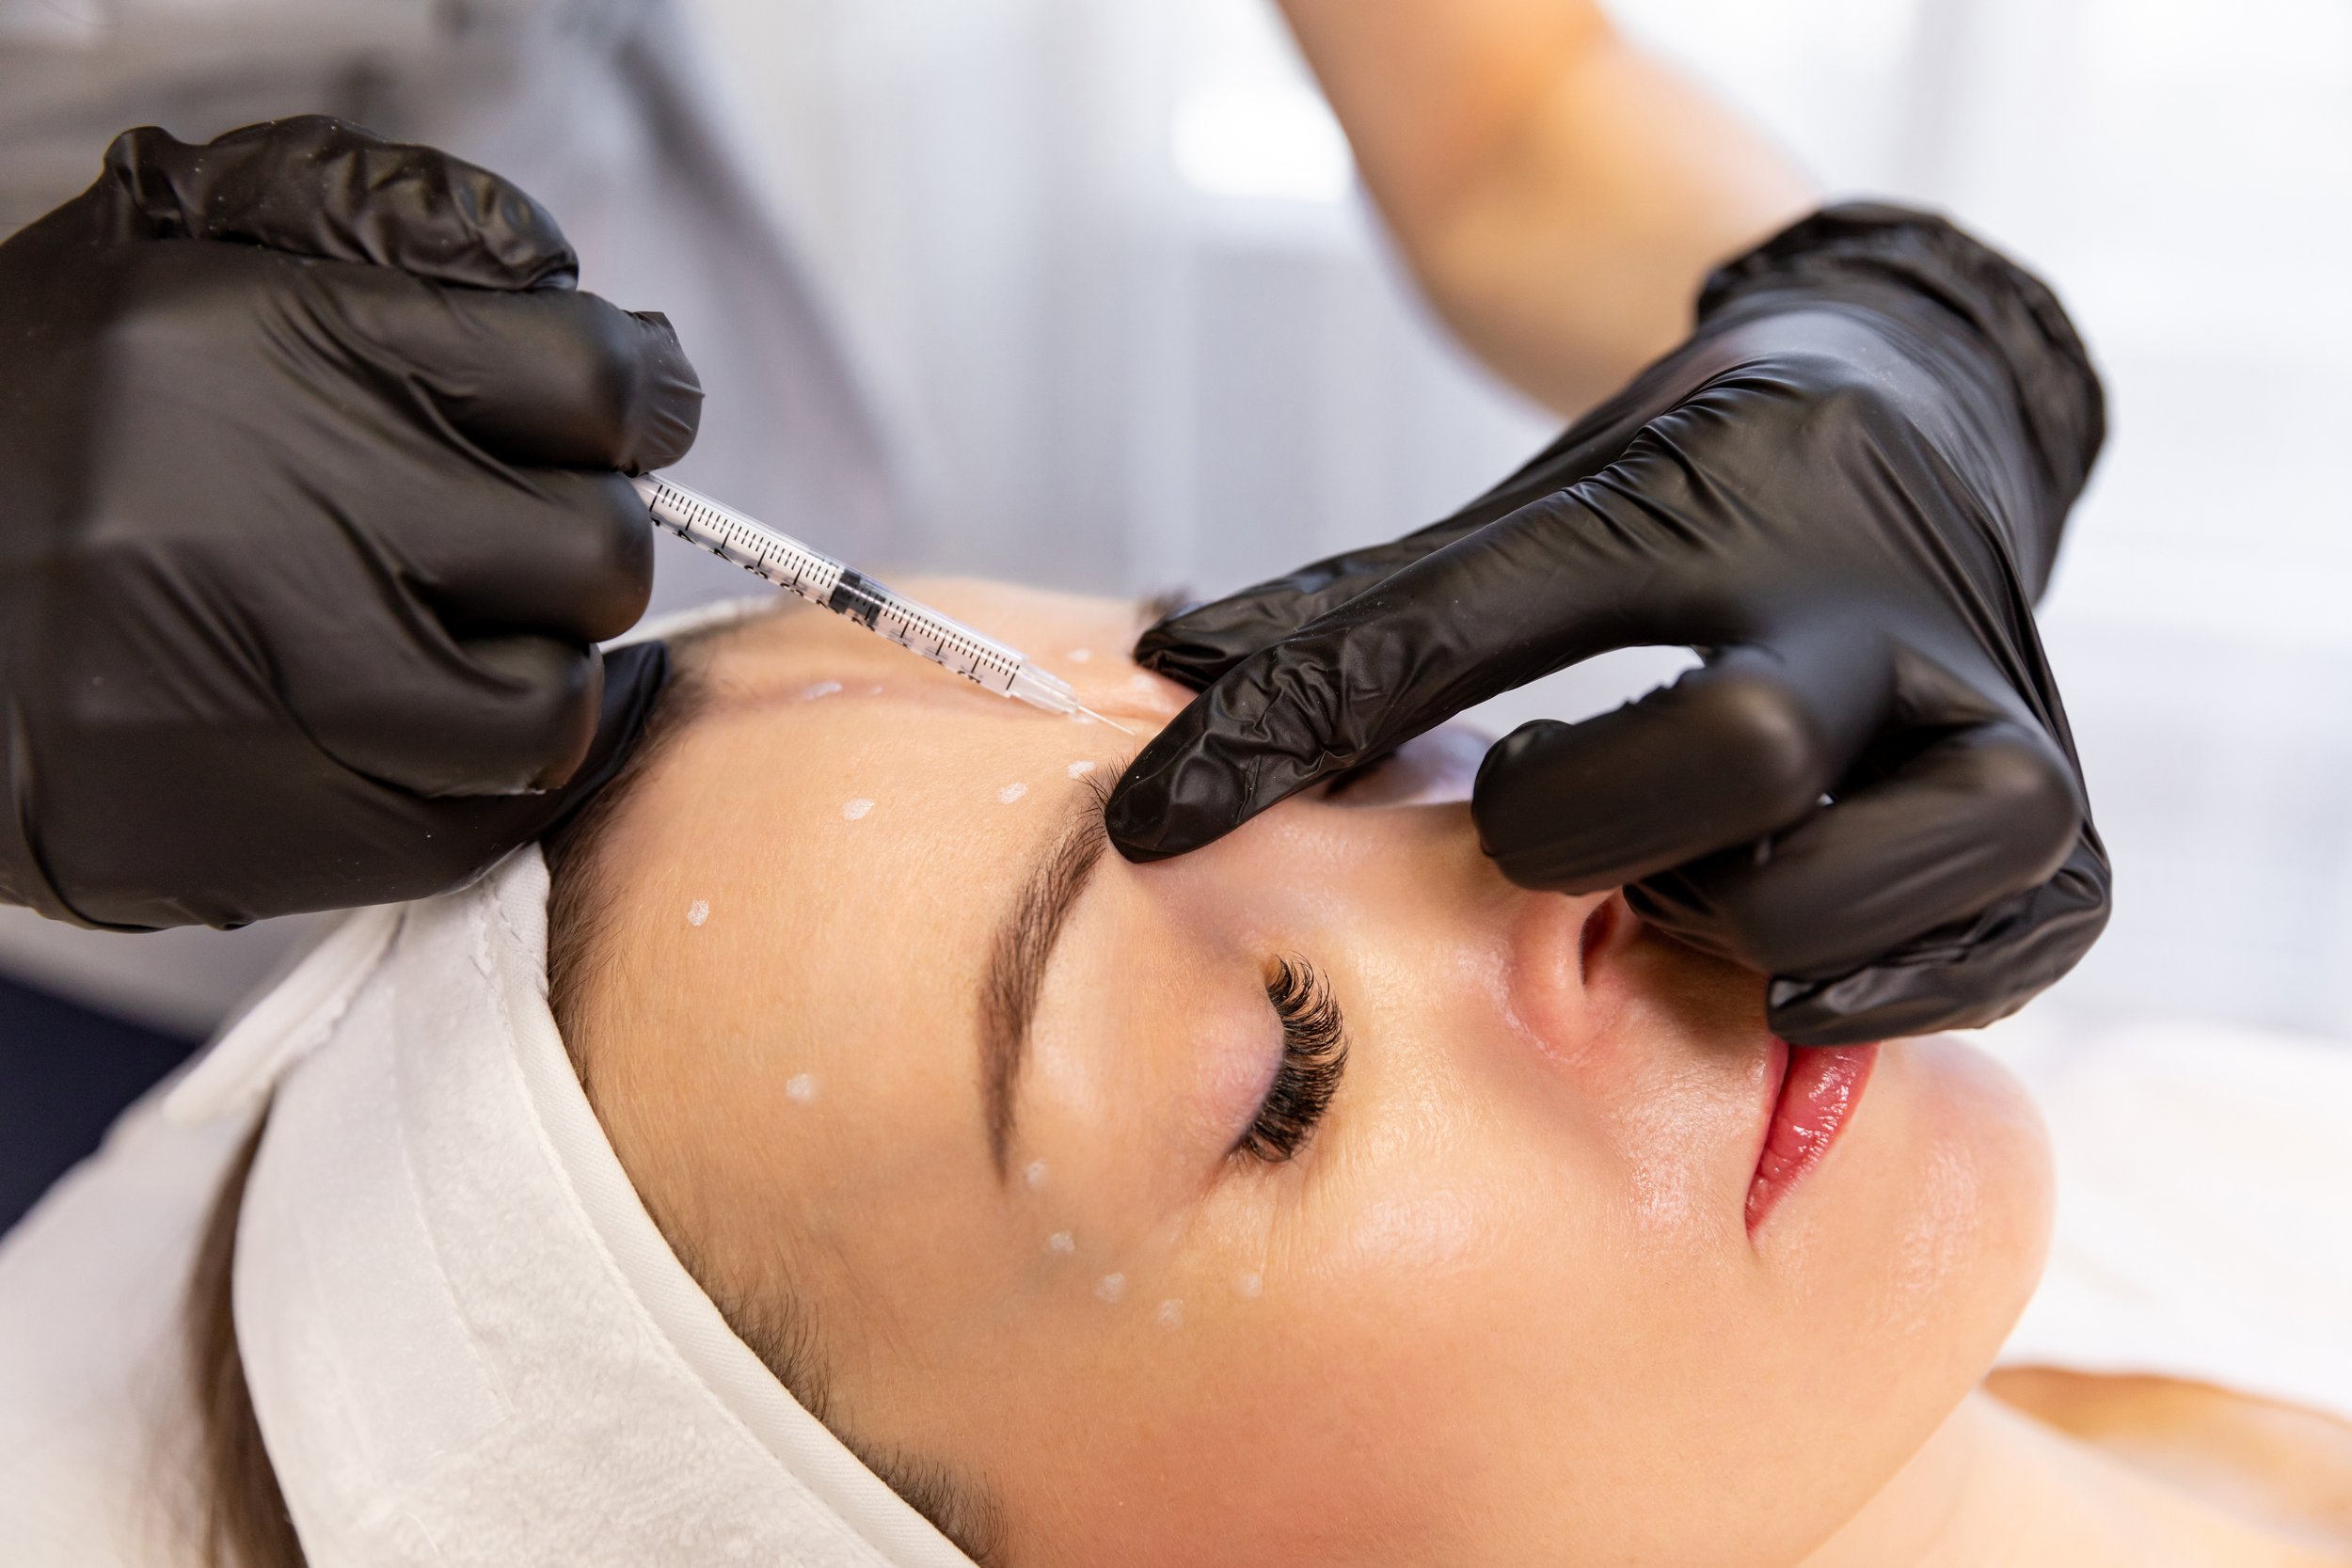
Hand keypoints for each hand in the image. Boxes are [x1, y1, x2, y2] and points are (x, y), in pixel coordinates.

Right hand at [0, 117, 698, 929]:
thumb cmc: (41, 416)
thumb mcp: (174, 241)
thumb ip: (378, 212)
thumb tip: (557, 272)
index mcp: (273, 354)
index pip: (587, 382)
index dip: (635, 394)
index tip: (620, 410)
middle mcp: (288, 530)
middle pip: (595, 553)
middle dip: (581, 532)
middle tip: (516, 525)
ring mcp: (289, 700)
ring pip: (559, 703)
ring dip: (544, 659)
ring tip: (466, 622)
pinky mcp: (285, 831)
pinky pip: (492, 819)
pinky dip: (500, 765)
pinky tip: (450, 709)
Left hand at [1106, 206, 2108, 1044]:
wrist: (1924, 418)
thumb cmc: (1697, 486)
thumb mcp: (1536, 514)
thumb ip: (1366, 614)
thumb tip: (1169, 669)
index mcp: (1714, 505)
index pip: (1475, 623)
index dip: (1305, 717)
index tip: (1158, 822)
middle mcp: (1875, 610)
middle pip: (1733, 753)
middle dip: (1591, 829)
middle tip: (1549, 818)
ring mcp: (1990, 716)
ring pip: (1859, 881)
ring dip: (1730, 923)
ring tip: (1689, 884)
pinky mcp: (2059, 822)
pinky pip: (1999, 955)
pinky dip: (1882, 994)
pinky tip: (1790, 978)